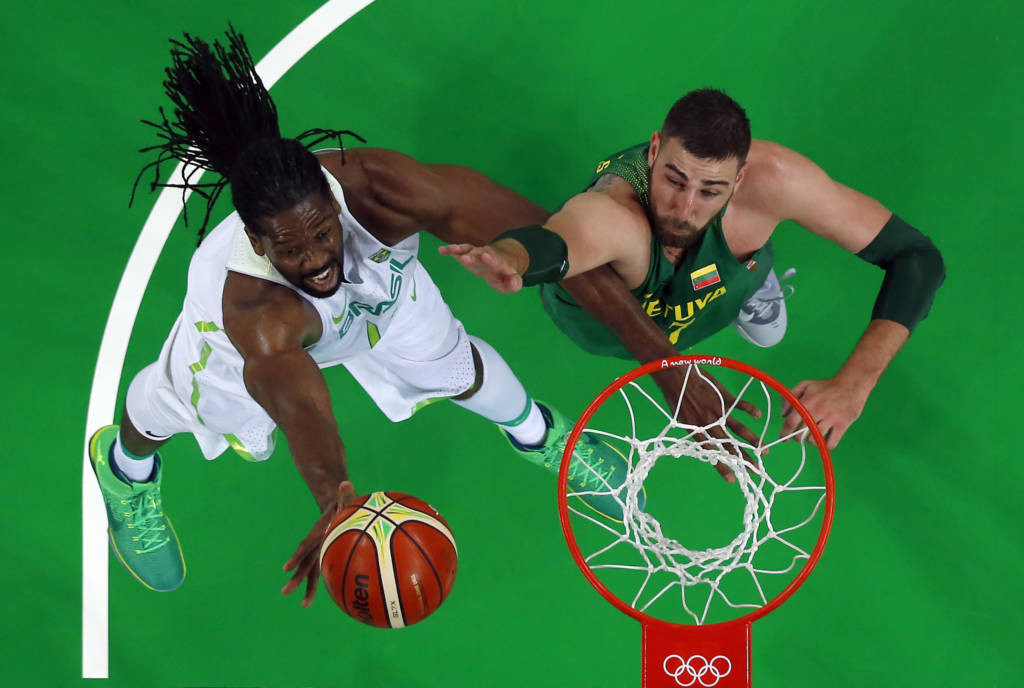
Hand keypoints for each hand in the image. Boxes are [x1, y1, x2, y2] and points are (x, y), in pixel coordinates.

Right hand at [282, 481, 357, 607]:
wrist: (334, 501)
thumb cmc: (343, 500)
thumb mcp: (344, 495)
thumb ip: (345, 491)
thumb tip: (344, 482)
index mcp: (320, 530)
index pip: (307, 543)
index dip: (298, 554)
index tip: (287, 567)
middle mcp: (316, 541)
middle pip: (304, 562)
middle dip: (296, 576)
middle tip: (285, 592)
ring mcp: (319, 548)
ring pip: (311, 570)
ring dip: (307, 587)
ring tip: (304, 605)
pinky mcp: (325, 552)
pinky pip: (322, 570)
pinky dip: (320, 584)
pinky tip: (318, 599)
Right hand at [438, 240, 526, 292]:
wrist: (503, 259)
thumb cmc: (506, 274)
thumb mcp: (514, 282)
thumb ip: (514, 283)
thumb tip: (512, 283)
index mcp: (498, 263)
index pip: (495, 260)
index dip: (491, 259)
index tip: (485, 256)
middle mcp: (486, 255)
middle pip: (479, 254)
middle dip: (472, 256)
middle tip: (465, 258)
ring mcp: (476, 253)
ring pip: (468, 249)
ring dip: (459, 249)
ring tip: (449, 249)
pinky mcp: (468, 254)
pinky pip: (459, 251)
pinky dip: (451, 250)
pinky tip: (441, 250)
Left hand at [657, 366, 762, 482]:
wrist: (676, 377)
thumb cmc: (676, 398)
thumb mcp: (682, 420)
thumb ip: (695, 431)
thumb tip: (704, 442)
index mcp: (697, 432)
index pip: (712, 454)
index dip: (722, 467)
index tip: (732, 479)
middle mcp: (709, 424)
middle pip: (730, 445)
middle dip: (744, 459)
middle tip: (756, 470)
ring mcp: (718, 411)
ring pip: (738, 428)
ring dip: (752, 440)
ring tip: (764, 450)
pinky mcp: (723, 397)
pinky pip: (739, 405)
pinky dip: (749, 409)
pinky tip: (758, 415)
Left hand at [780, 377, 868, 449]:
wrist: (851, 384)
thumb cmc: (826, 386)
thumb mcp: (805, 385)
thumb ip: (790, 397)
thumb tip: (783, 415)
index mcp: (807, 401)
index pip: (791, 421)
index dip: (785, 432)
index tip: (784, 439)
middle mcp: (818, 410)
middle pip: (801, 433)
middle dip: (797, 438)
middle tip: (799, 437)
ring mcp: (831, 418)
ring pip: (814, 439)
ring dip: (811, 440)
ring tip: (813, 435)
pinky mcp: (842, 424)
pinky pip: (831, 443)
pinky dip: (826, 444)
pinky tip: (826, 438)